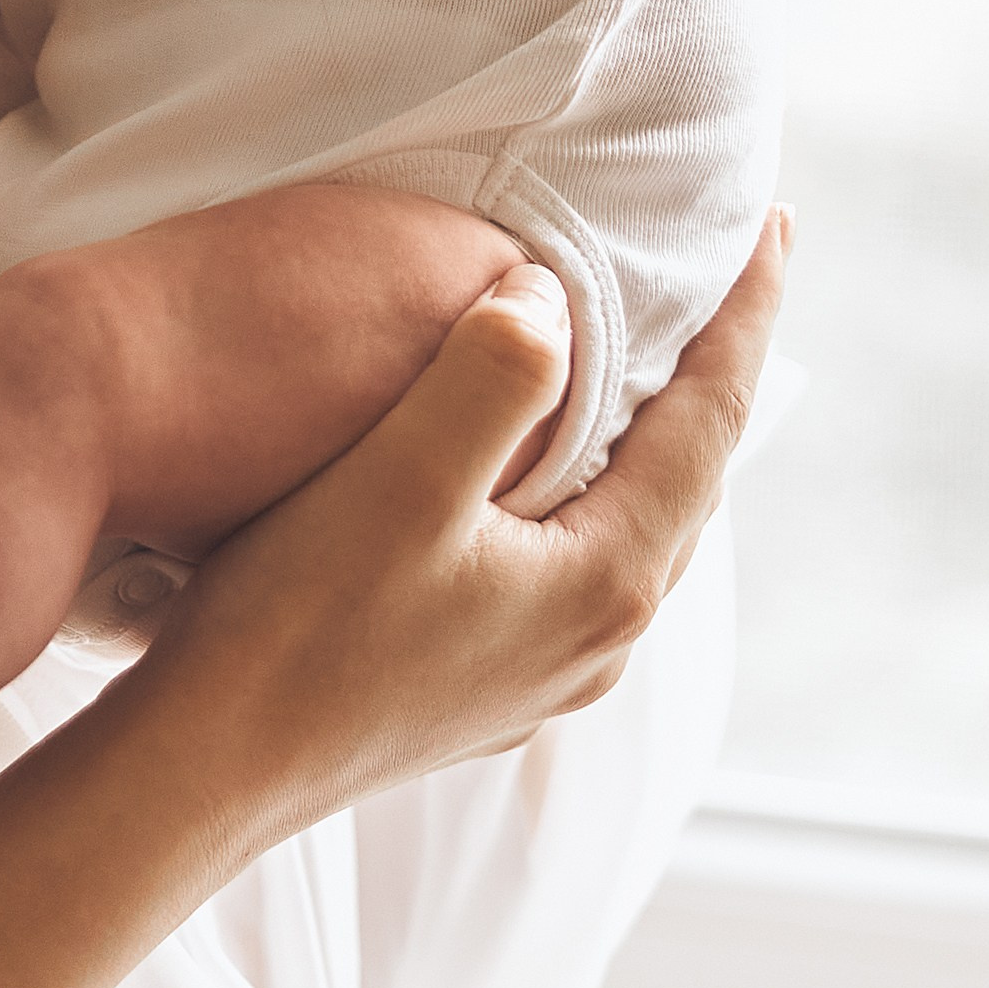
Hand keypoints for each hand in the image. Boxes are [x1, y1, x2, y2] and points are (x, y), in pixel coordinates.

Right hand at [155, 208, 787, 822]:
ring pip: (634, 528)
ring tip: (653, 366)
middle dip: (715, 375)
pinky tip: (549, 474)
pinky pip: (577, 563)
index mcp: (603, 583)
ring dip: (653, 439)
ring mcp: (541, 675)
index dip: (747, 316)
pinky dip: (592, 491)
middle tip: (735, 278)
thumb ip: (492, 377)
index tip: (778, 222)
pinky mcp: (485, 687)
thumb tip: (552, 298)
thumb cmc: (299, 623)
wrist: (210, 765)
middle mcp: (596, 643)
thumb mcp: (400, 478)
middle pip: (691, 481)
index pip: (710, 423)